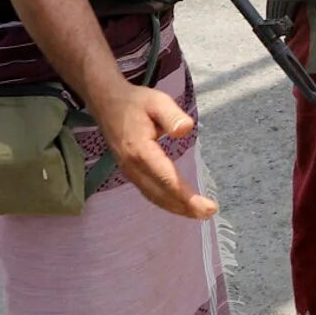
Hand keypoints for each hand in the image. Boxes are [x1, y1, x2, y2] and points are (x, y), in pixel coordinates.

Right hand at [92, 82, 217, 220]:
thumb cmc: (135, 101)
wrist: (106, 103)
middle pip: (161, 194)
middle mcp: (133, 166)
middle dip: (185, 208)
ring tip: (198, 213)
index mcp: (140, 150)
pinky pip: (149, 192)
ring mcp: (129, 171)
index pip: (167, 180)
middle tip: (209, 213)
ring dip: (176, 208)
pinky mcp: (130, 172)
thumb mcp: (157, 101)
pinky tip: (179, 204)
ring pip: (154, 197)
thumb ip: (172, 115)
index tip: (209, 206)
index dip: (187, 197)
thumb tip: (186, 129)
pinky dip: (165, 202)